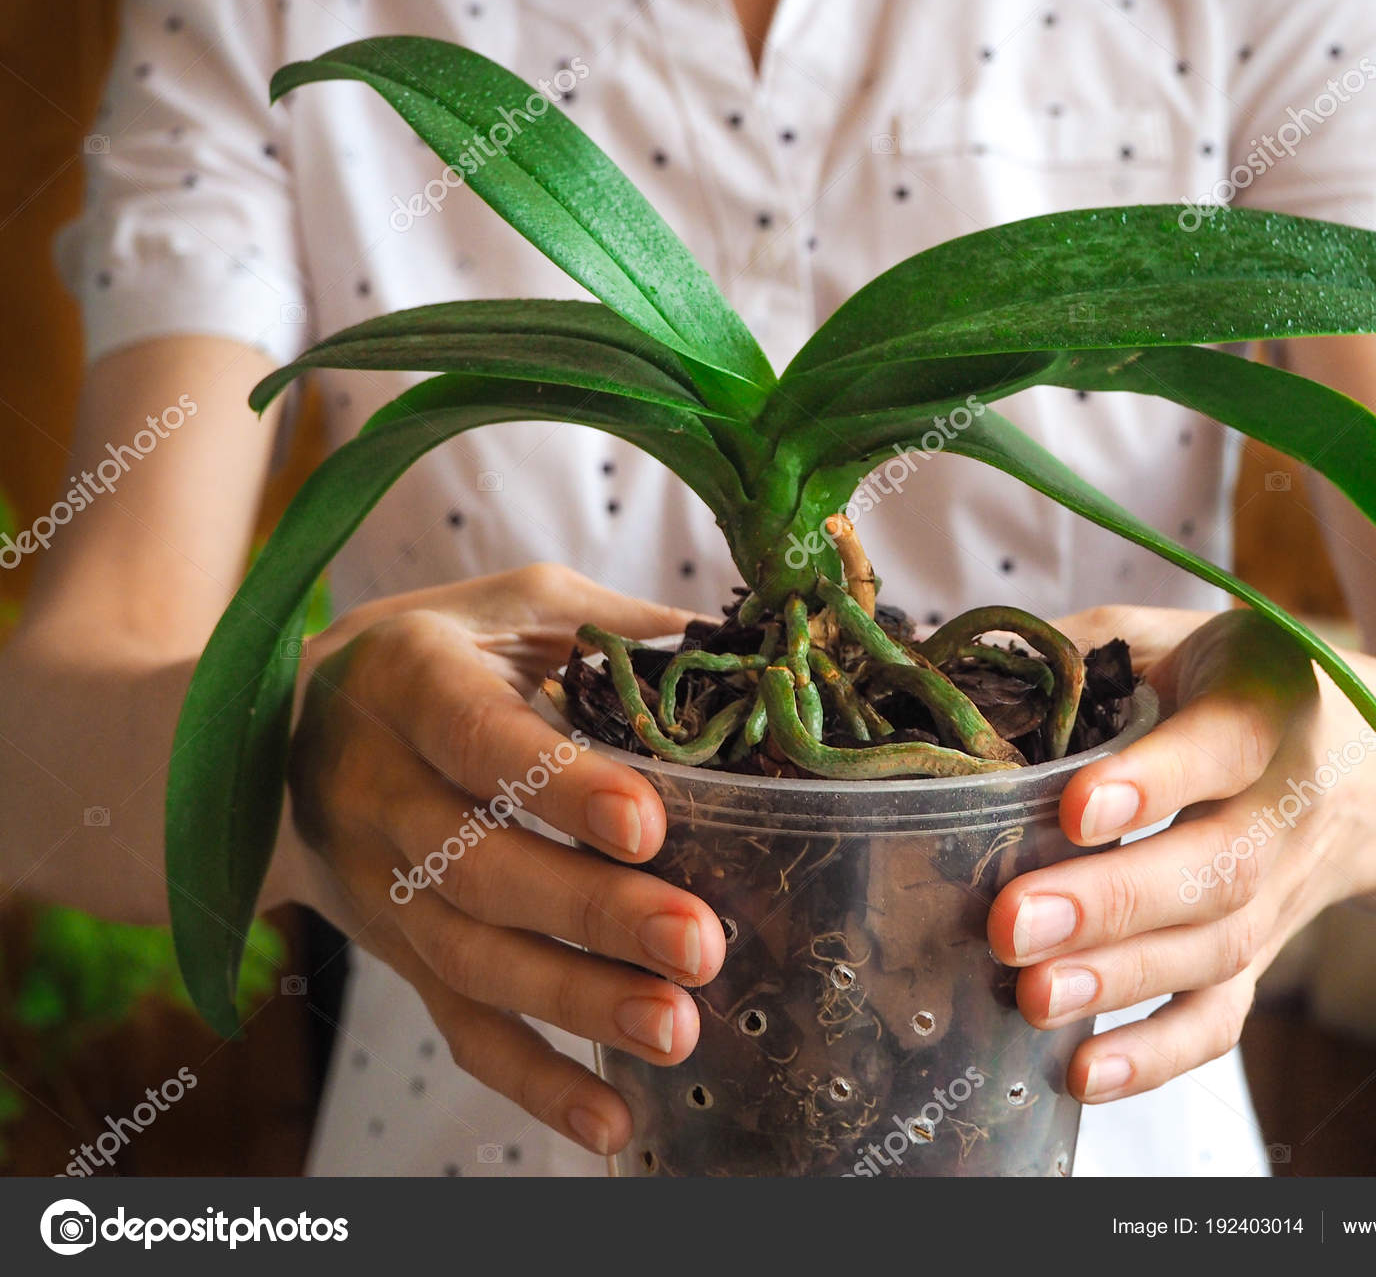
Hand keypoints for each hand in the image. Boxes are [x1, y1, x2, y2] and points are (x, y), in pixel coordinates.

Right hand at [265, 563, 725, 1155]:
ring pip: (469, 959)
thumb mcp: (512, 607)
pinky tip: (612, 1118)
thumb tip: (744, 653)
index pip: (476, 736)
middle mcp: (378, 787)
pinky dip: (533, 1080)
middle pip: (478, 867)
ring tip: (676, 1029)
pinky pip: (458, 1026)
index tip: (648, 822)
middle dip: (592, 913)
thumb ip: (614, 627)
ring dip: (574, 1003)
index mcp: (408, 680)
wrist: (281, 737)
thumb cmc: (437, 655)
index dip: (557, 784)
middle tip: (699, 943)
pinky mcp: (398, 953)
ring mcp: (380, 885)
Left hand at [988, 605, 1375, 1104]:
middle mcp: (1285, 808)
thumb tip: (955, 673)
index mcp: (1265, 708)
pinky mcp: (1262, 957)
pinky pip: (1222, 1018)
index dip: (1155, 781)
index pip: (1220, 746)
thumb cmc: (1241, 689)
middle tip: (1013, 925)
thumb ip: (1081, 648)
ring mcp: (1280, 894)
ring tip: (1031, 997)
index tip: (1077, 807)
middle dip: (1112, 904)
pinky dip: (1157, 1056)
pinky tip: (1082, 1074)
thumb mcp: (1177, 638)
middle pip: (1215, 869)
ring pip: (1214, 951)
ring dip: (1120, 981)